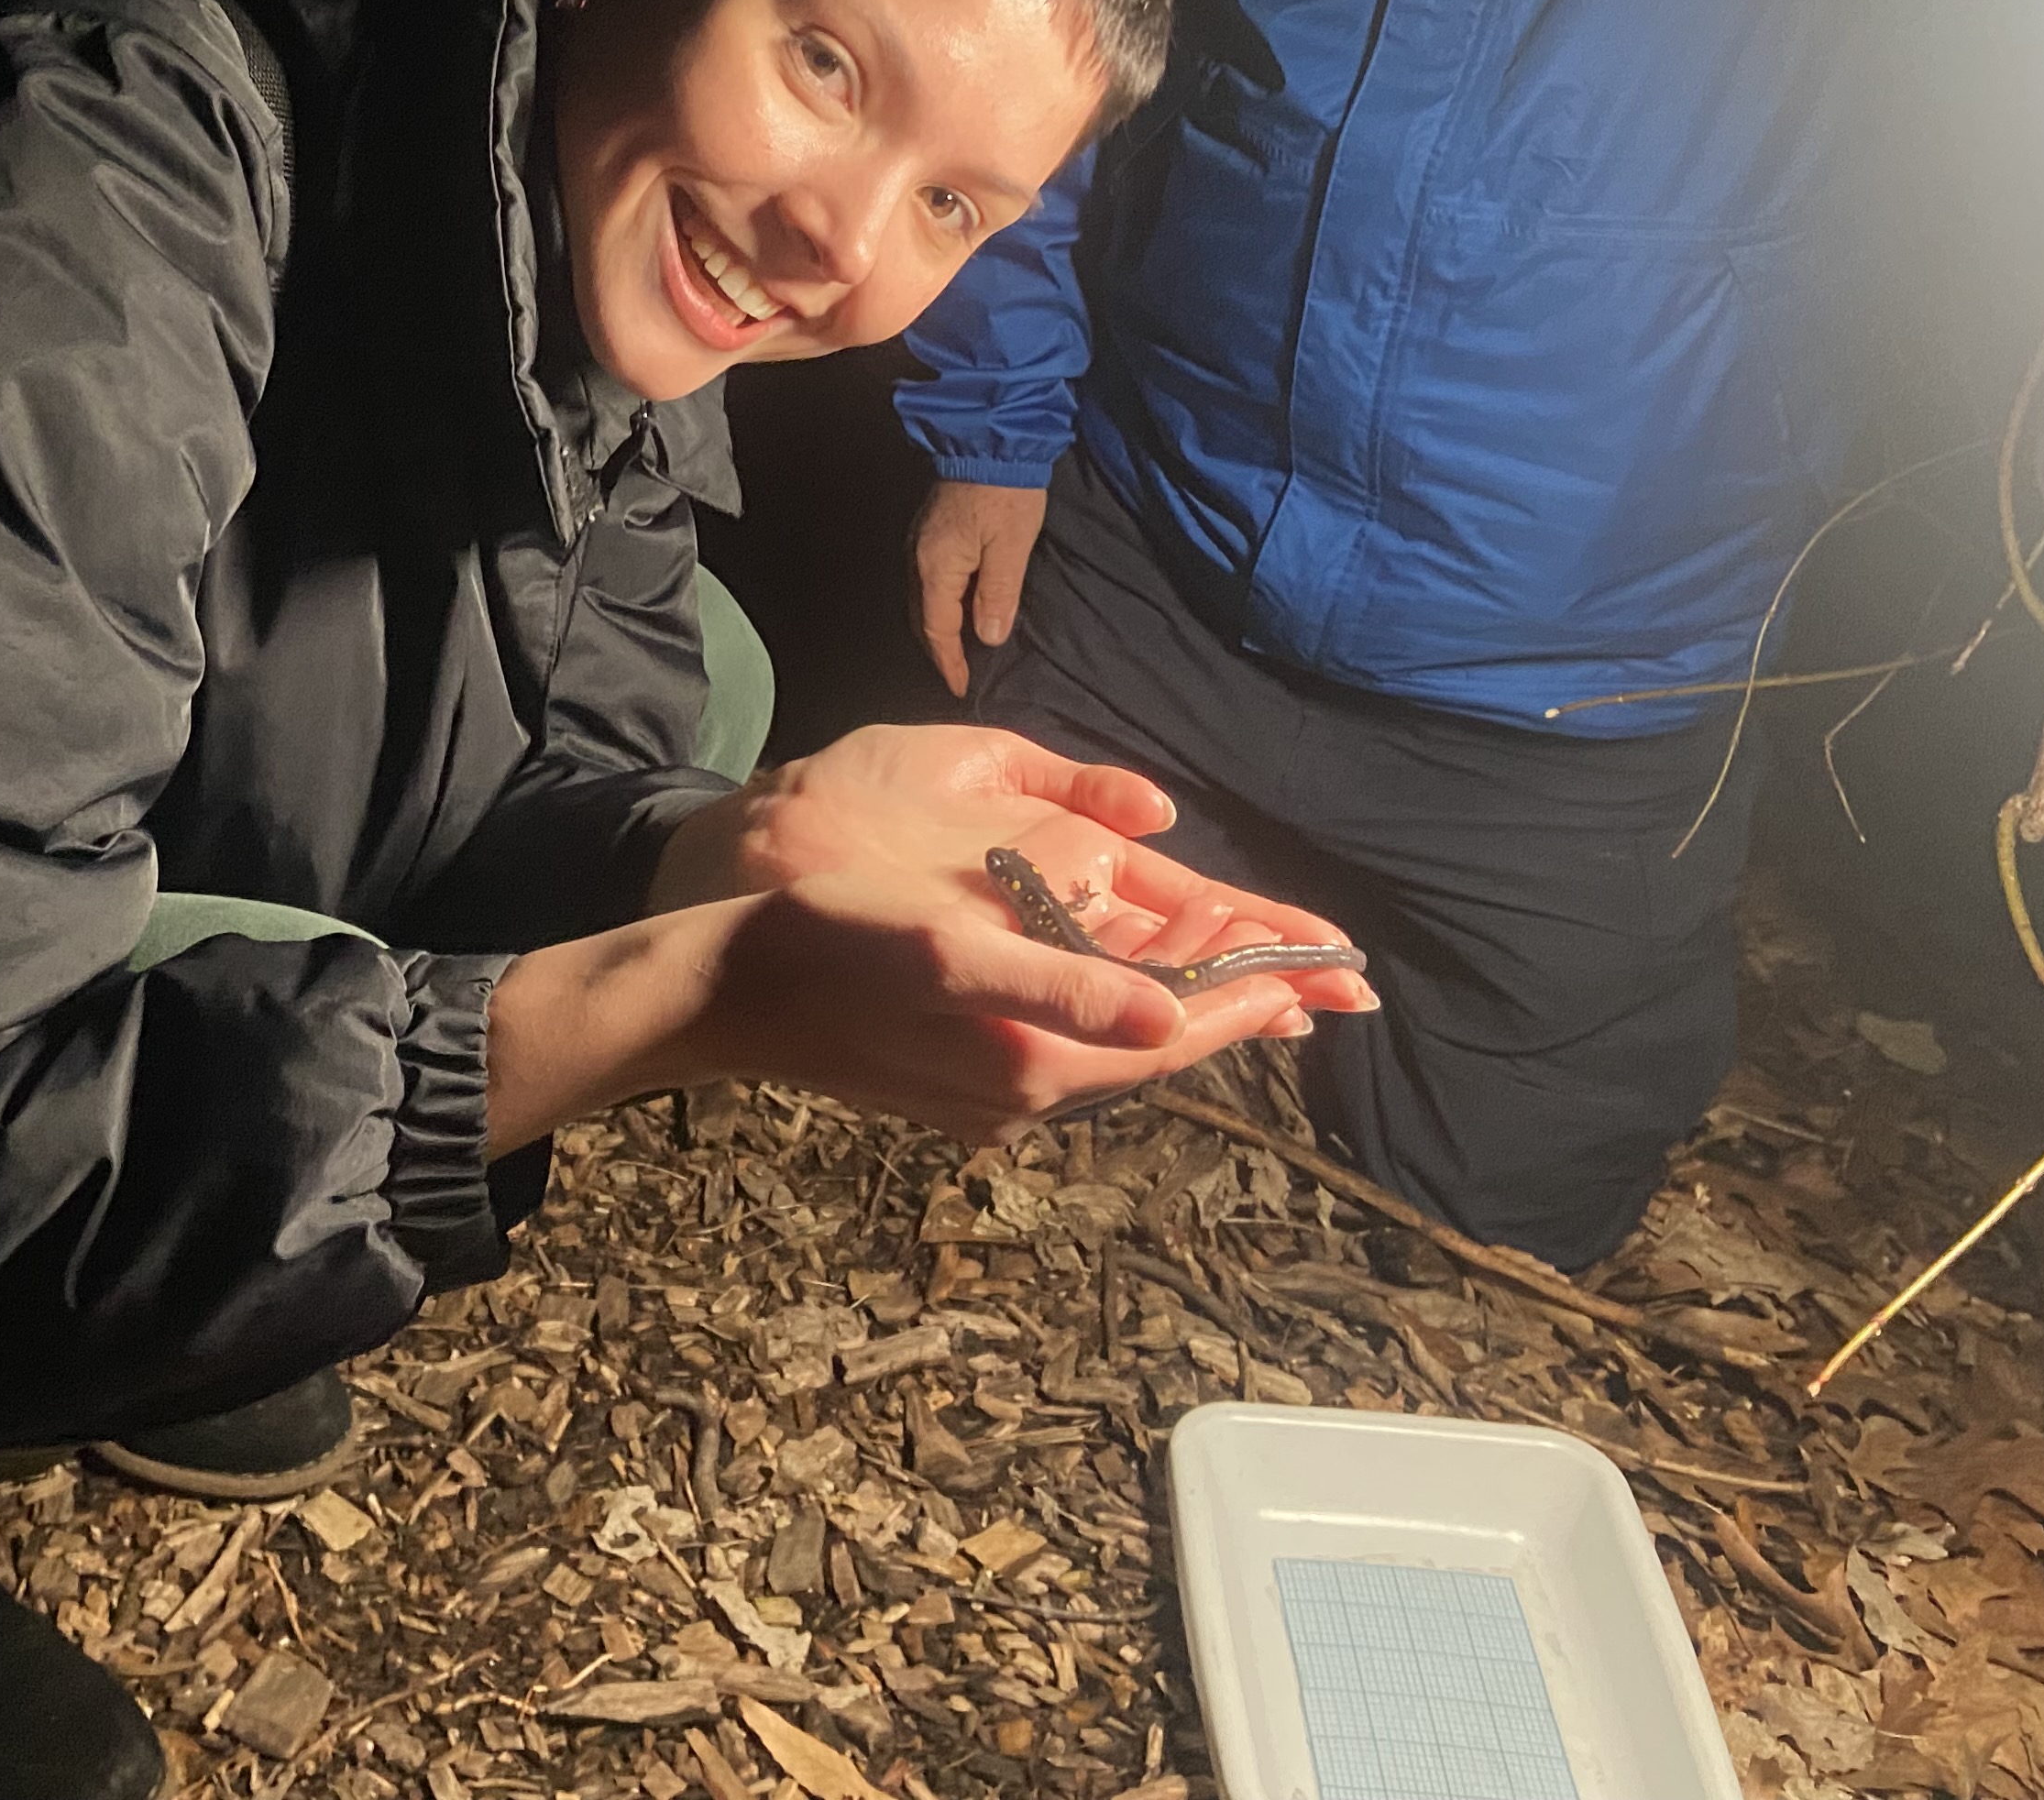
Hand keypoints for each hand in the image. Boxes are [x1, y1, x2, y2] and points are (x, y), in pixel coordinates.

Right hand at [498, 724, 1374, 1150]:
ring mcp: (988, 1091)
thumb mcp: (947, 953)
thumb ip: (1059, 988)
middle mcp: (1023, 1093)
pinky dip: (1109, 1013)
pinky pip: (1063, 1048)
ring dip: (1174, 1011)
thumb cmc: (831, 950)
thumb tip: (1162, 1021)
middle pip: (1152, 1051)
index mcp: (1032, 1062)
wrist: (726, 990)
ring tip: (1231, 969)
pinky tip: (1120, 983)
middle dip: (1228, 1009)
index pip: (1171, 1038)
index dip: (1246, 1004)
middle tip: (1300, 972)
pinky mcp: (956, 1076)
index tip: (1317, 976)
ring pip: (1110, 1051)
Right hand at [912, 479, 1048, 696]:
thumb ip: (997, 595)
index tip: (960, 686)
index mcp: (936, 567)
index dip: (949, 660)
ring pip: (921, 598)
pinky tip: (955, 607)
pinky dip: (938, 604)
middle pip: (921, 616)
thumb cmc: (1006, 495)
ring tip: (956, 649)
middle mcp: (919, 557)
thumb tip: (988, 637)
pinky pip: (926, 580)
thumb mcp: (1011, 548)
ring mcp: (920, 541)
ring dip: (937, 627)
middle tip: (957, 674)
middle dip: (938, 649)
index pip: (938, 628)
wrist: (991, 441)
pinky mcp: (930, 530)